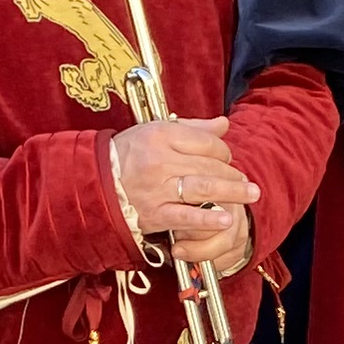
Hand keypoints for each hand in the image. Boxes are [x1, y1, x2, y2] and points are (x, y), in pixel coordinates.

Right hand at [108, 115, 255, 261]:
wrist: (94, 184)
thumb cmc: (128, 155)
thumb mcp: (155, 131)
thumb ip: (192, 128)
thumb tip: (224, 124)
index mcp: (160, 136)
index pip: (206, 142)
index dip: (223, 151)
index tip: (227, 158)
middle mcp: (159, 161)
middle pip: (209, 166)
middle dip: (232, 174)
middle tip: (246, 181)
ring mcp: (157, 189)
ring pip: (204, 188)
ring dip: (231, 192)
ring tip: (249, 194)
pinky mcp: (154, 214)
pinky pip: (186, 217)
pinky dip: (208, 218)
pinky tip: (226, 218)